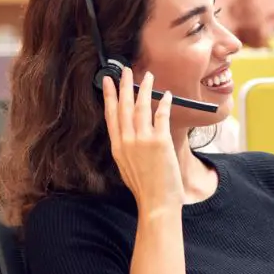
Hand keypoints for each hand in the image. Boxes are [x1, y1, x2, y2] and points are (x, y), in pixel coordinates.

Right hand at [103, 67, 183, 214]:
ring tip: (148, 76)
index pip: (111, 115)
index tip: (107, 81)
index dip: (109, 96)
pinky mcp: (160, 142)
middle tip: (124, 70)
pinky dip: (164, 104)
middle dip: (124, 86)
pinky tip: (166, 94)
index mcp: (118, 147)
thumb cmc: (145, 189)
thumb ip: (127, 149)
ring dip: (144, 89)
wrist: (156, 204)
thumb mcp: (127, 167)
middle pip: (124, 107)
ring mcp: (143, 141)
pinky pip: (161, 117)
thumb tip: (128, 136)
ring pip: (141, 107)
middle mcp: (127, 141)